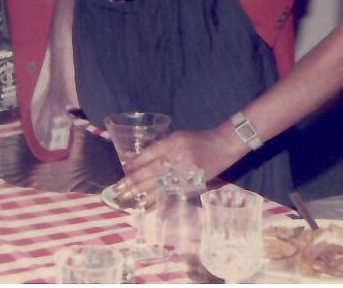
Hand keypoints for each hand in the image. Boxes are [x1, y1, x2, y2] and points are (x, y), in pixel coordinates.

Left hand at [112, 127, 241, 201]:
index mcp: (173, 143)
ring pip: (160, 185)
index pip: (150, 154)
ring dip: (142, 193)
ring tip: (128, 199)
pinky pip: (171, 193)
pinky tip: (146, 204)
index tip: (124, 170)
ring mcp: (186, 172)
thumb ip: (161, 147)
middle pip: (152, 171)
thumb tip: (139, 161)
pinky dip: (157, 199)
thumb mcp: (178, 137)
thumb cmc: (198, 139)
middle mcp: (178, 157)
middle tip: (118, 190)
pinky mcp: (192, 183)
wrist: (223, 146)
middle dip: (133, 181)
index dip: (136, 163)